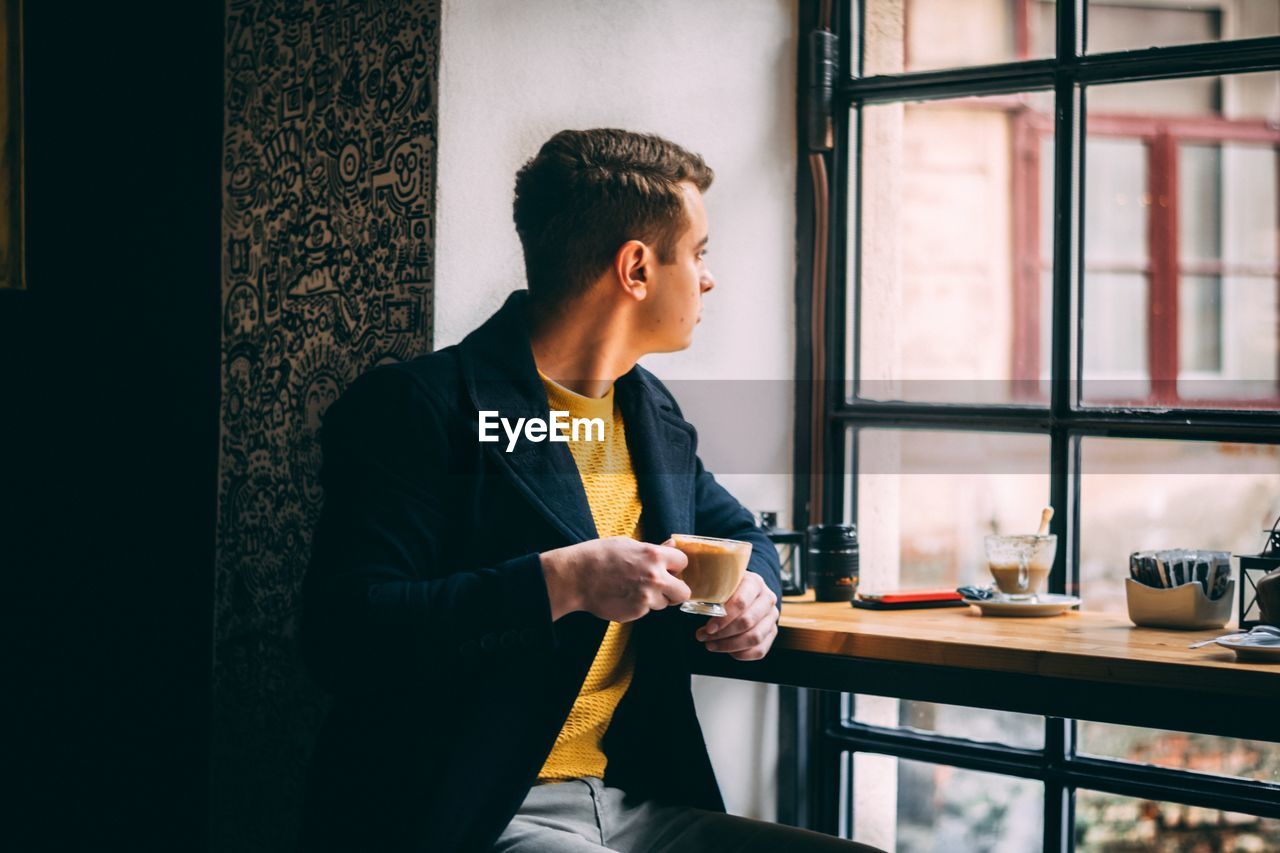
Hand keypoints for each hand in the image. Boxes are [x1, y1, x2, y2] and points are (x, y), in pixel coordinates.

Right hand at [541, 536, 690, 621]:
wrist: (575, 577)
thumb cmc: (599, 556)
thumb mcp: (628, 544)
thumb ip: (653, 549)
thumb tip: (672, 545)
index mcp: (654, 556)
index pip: (683, 562)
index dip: (675, 565)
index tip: (668, 568)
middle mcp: (655, 578)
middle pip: (683, 592)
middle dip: (675, 590)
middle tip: (662, 586)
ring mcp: (646, 598)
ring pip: (663, 604)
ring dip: (654, 599)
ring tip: (633, 589)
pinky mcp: (636, 613)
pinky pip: (646, 611)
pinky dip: (638, 606)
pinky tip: (623, 596)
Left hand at [694, 571, 778, 660]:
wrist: (746, 592)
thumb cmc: (728, 589)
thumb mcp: (721, 583)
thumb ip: (711, 591)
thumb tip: (690, 602)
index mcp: (755, 582)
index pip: (741, 603)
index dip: (723, 618)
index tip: (708, 628)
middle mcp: (767, 599)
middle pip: (748, 621)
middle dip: (723, 633)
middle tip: (704, 637)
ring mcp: (771, 616)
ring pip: (755, 637)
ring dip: (730, 645)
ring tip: (711, 645)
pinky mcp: (772, 632)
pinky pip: (760, 650)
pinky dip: (742, 654)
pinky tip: (727, 651)